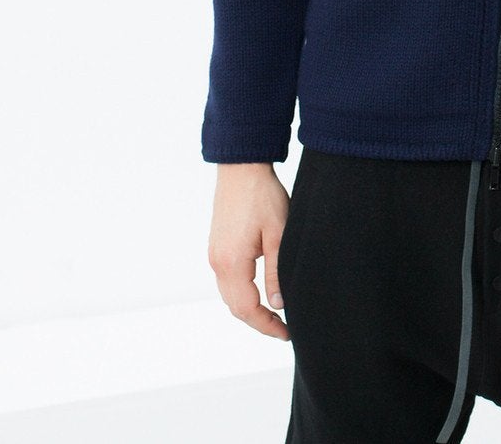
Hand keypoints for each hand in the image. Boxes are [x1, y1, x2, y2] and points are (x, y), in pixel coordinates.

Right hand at [208, 162, 292, 340]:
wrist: (241, 167)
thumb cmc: (262, 196)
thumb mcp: (278, 235)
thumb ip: (276, 272)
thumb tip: (278, 304)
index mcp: (231, 262)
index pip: (247, 309)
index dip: (266, 325)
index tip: (286, 333)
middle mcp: (217, 262)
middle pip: (234, 307)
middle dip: (258, 322)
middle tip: (283, 329)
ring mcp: (214, 254)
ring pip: (229, 295)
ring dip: (249, 309)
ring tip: (274, 314)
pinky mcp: (217, 246)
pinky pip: (226, 281)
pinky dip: (241, 294)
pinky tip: (259, 292)